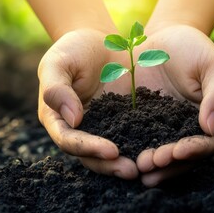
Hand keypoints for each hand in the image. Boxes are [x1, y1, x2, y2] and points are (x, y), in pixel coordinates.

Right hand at [38, 28, 137, 178]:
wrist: (98, 41)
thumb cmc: (73, 49)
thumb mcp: (58, 62)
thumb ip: (57, 89)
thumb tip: (73, 119)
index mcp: (57, 118)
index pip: (69, 139)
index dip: (87, 147)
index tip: (110, 150)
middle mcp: (78, 128)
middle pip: (89, 154)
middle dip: (109, 164)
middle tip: (132, 170)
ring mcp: (100, 126)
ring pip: (109, 152)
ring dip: (125, 162)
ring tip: (145, 167)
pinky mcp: (121, 121)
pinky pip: (129, 136)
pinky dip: (139, 145)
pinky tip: (156, 150)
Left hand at [135, 24, 213, 186]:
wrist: (164, 38)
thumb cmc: (194, 48)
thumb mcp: (212, 65)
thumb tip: (209, 127)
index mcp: (207, 120)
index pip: (204, 144)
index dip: (192, 151)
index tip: (177, 152)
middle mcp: (185, 129)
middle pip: (180, 158)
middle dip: (167, 164)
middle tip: (148, 164)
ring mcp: (163, 127)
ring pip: (159, 154)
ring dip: (150, 165)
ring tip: (137, 168)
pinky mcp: (141, 121)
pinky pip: (137, 138)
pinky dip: (131, 148)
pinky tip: (119, 154)